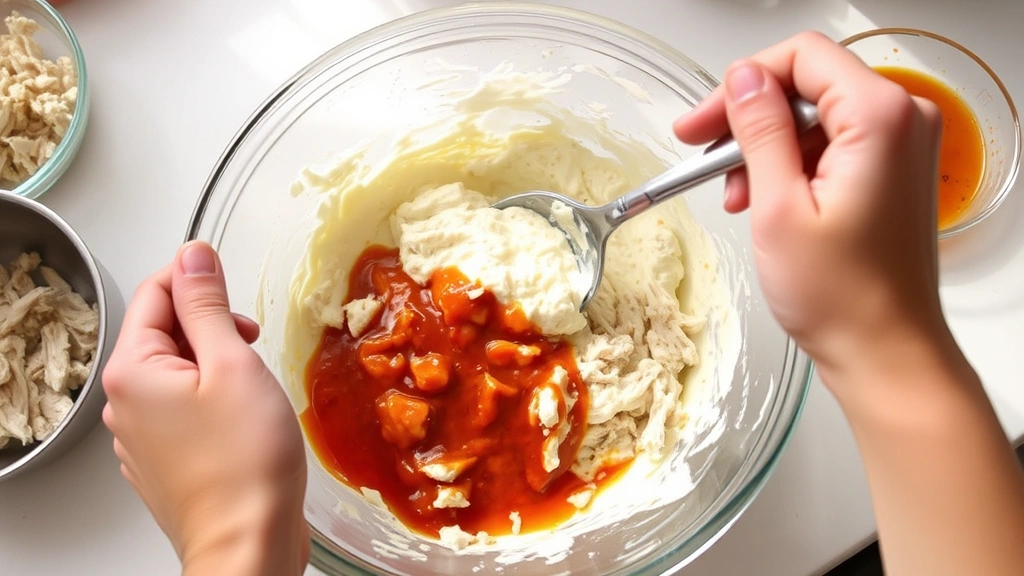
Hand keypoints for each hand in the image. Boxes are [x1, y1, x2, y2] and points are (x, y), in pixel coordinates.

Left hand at [102, 241, 308, 575]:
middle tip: (251, 347)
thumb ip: (208, 305)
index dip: (198, 278)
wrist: (247, 543)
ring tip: (251, 390)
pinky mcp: (163, 460)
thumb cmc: (245, 461)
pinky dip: (212, 400)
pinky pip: (182, 409)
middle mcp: (125, 402)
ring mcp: (141, 436)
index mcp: (133, 370)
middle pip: (164, 332)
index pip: (156, 291)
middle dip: (210, 326)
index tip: (233, 288)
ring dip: (214, 364)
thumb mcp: (233, 363)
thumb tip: (193, 255)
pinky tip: (242, 420)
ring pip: (176, 371)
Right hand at [673, 32, 946, 392]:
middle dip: (749, 119)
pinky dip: (790, 167)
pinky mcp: (891, 172)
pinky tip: (763, 202)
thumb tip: (743, 79)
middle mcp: (903, 121)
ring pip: (814, 117)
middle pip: (807, 83)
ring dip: (765, 149)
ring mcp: (901, 147)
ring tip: (737, 196)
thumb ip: (759, 131)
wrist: (885, 351)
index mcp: (880, 117)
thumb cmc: (841, 296)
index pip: (802, 57)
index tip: (702, 121)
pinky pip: (831, 146)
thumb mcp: (777, 206)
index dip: (742, 83)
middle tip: (702, 150)